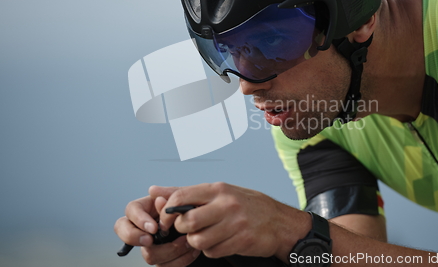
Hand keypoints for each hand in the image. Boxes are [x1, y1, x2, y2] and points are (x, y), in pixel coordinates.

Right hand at [114, 186, 201, 265]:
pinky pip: (165, 266)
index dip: (138, 220)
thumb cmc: (193, 206)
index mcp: (147, 208)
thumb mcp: (185, 198)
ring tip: (187, 241)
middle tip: (151, 240)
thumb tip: (153, 191)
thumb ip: (170, 195)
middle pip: (126, 234)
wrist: (208, 224)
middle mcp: (144, 227)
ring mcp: (152, 246)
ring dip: (169, 250)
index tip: (154, 227)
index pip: (130, 210)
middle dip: (136, 238)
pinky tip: (192, 250)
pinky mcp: (163, 260)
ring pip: (148, 255)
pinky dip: (180, 260)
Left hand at [152, 182, 310, 261]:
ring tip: (208, 236)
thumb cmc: (246, 205)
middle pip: (187, 222)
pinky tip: (221, 242)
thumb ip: (186, 193)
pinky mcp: (241, 241)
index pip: (181, 197)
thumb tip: (153, 190)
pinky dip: (212, 250)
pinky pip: (212, 252)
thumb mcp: (219, 192)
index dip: (167, 213)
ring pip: (198, 241)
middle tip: (190, 230)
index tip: (166, 222)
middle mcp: (226, 203)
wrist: (279, 221)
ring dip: (198, 243)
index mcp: (218, 189)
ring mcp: (235, 223)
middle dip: (182, 230)